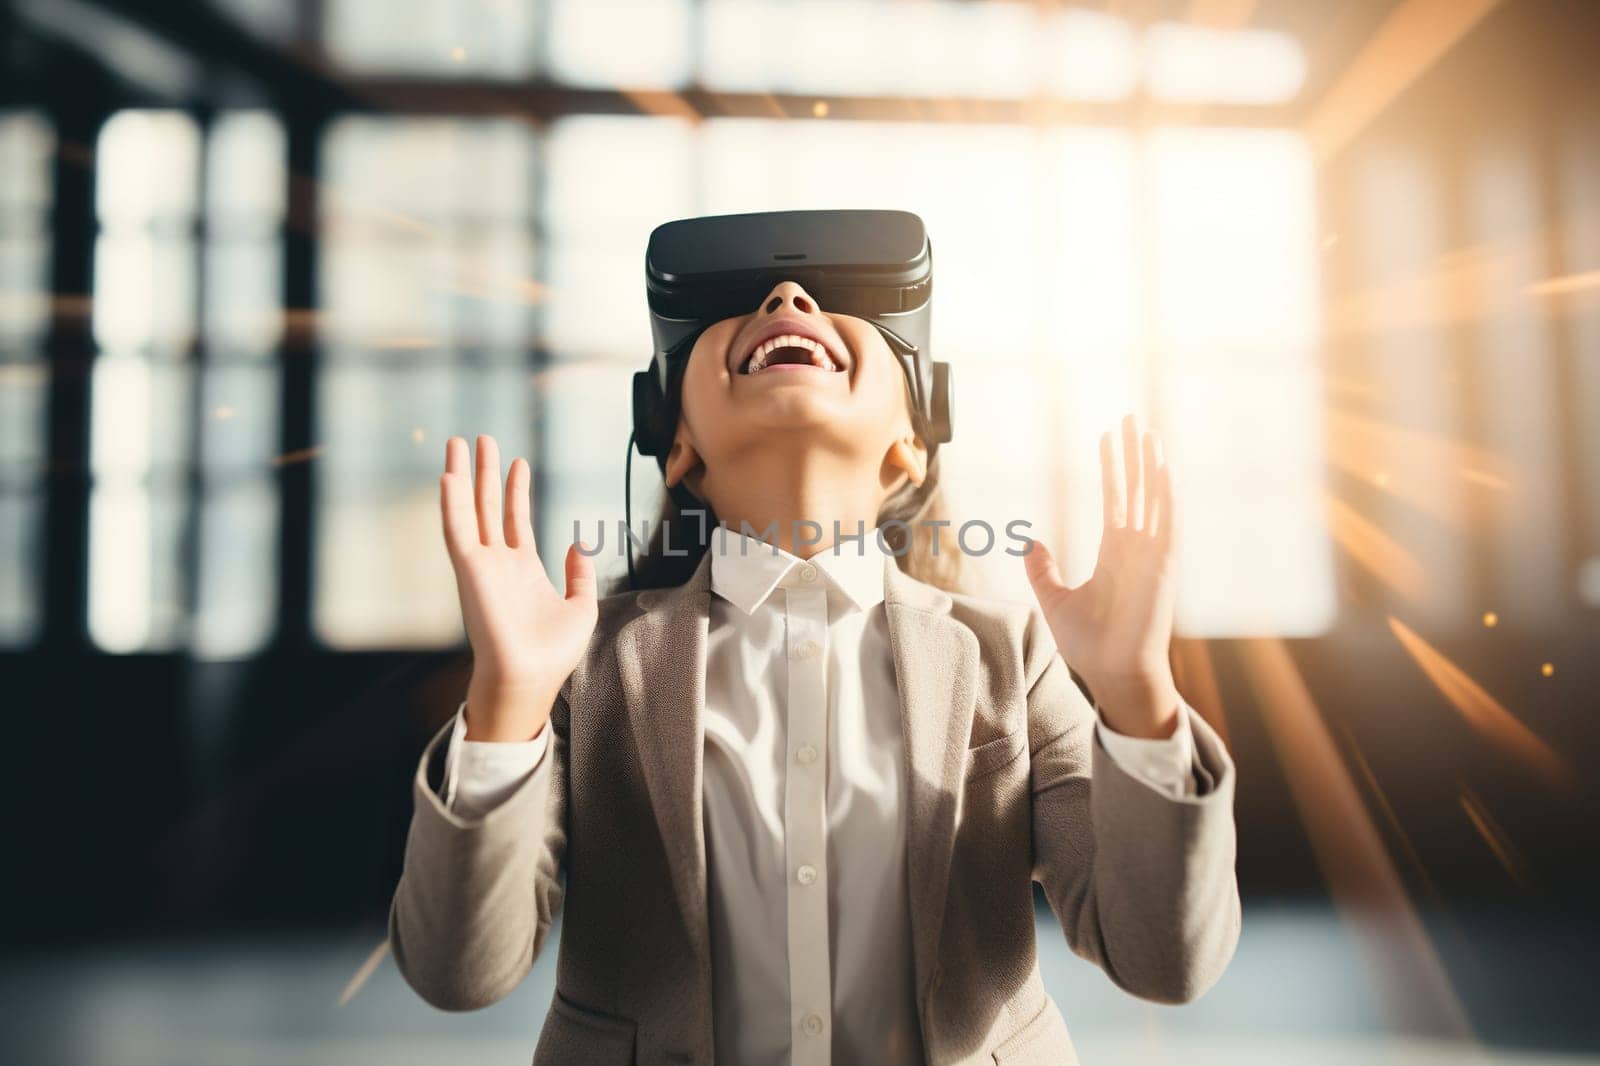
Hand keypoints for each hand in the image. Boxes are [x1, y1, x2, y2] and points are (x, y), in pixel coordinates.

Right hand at [440, 434, 598, 741]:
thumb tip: (579, 544)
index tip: (517, 462)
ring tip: (458, 442)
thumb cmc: (552, 654)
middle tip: (481, 438)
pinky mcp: (469, 570)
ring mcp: (482, 565)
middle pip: (487, 507)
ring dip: (462, 476)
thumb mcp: (581, 608)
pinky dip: (451, 502)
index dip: (515, 491)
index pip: (516, 520)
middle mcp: (499, 563)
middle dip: (485, 472)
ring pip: (468, 510)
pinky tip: (449, 474)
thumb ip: (580, 575)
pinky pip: (457, 529)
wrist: (529, 679)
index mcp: (523, 570)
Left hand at [1023, 413, 1181, 738]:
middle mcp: (1136, 549)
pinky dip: (1165, 495)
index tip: (1106, 437)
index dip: (1111, 468)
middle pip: (1136, 490)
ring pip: (1152, 499)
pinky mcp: (1162, 568)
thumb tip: (1028, 540)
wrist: (1112, 675)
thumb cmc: (1090, 645)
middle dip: (1132, 454)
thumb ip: (1043, 568)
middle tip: (1130, 417)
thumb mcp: (1055, 599)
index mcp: (1114, 554)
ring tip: (1147, 430)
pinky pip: (1166, 524)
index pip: (1115, 500)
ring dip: (1151, 465)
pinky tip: (1162, 468)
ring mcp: (1151, 556)